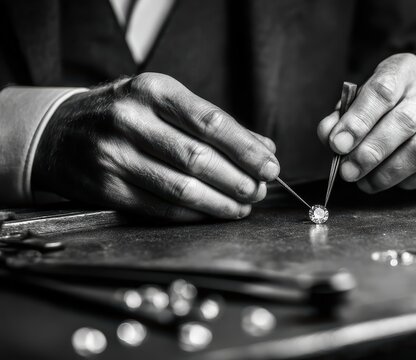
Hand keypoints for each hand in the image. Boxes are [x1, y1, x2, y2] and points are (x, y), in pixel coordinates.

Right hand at [33, 73, 279, 220]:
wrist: (59, 132)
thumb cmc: (123, 113)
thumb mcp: (163, 101)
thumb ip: (212, 122)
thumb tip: (264, 147)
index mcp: (153, 90)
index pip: (212, 123)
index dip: (247, 149)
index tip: (270, 166)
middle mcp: (131, 120)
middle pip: (200, 159)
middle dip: (238, 180)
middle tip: (258, 191)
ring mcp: (115, 156)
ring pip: (182, 188)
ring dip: (220, 203)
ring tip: (242, 206)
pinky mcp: (106, 189)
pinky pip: (161, 208)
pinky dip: (194, 215)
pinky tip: (212, 214)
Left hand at [318, 54, 415, 192]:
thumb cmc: (390, 109)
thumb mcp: (363, 103)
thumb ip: (343, 118)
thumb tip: (329, 136)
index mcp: (405, 70)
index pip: (382, 90)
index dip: (358, 120)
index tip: (338, 145)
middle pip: (403, 122)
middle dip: (370, 152)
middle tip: (348, 172)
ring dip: (387, 173)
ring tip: (366, 182)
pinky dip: (409, 182)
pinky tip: (393, 182)